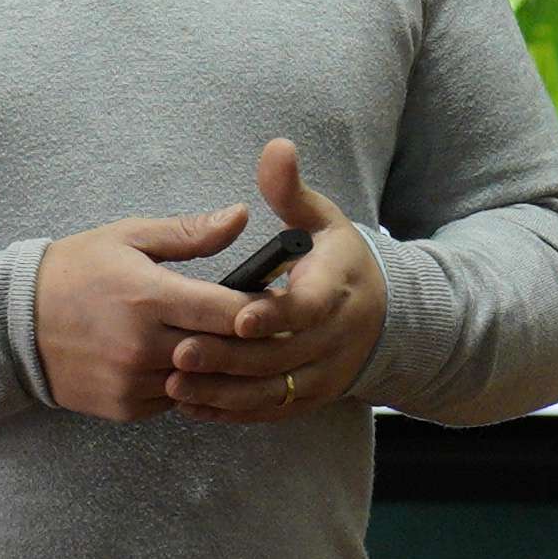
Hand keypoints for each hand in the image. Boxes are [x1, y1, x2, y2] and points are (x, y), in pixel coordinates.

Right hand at [36, 204, 259, 421]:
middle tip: (267, 329)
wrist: (13, 323)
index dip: (262, 310)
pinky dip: (186, 383)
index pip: (230, 313)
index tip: (277, 302)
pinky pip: (175, 400)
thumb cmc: (75, 271)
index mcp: (151, 298)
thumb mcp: (129, 238)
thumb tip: (241, 217)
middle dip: (248, 342)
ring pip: (203, 382)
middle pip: (225, 353)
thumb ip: (190, 233)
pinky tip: (186, 362)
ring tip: (228, 346)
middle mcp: (145, 347)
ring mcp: (134, 382)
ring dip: (217, 366)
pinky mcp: (125, 407)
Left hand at [166, 140, 385, 424]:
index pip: (306, 308)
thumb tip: (276, 147)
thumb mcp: (322, 218)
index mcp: (337, 289)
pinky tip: (190, 403)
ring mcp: (323, 375)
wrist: (382, 313)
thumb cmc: (337, 258)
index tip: (236, 316)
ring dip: (222, 391)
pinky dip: (230, 411)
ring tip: (174, 382)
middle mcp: (335, 339)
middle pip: (279, 356)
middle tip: (179, 351)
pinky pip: (268, 411)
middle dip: (229, 357)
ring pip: (271, 391)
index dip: (273, 314)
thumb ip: (291, 190)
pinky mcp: (308, 398)